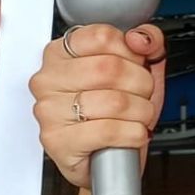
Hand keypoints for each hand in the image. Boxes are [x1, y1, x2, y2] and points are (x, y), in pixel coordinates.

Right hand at [29, 24, 165, 189]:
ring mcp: (49, 110)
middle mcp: (48, 79)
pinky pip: (109, 131)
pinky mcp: (57, 141)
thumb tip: (141, 38)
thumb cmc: (117, 112)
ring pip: (114, 101)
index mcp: (61, 53)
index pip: (102, 36)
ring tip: (135, 117)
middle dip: (141, 84)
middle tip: (140, 95)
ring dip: (141, 112)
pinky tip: (131, 134)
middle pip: (110, 68)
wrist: (108, 158)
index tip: (134, 64)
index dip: (131, 52)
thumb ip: (146, 42)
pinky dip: (133, 134)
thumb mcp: (138, 69)